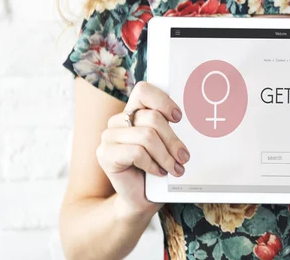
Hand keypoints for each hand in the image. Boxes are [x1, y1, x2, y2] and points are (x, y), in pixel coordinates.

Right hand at [96, 81, 189, 218]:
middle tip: (184, 157)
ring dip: (165, 156)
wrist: (140, 199)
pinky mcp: (104, 154)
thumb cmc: (156, 170)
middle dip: (173, 140)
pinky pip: (136, 152)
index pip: (143, 90)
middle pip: (152, 118)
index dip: (163, 101)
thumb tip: (185, 118)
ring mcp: (109, 137)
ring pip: (146, 136)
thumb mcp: (165, 144)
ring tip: (174, 168)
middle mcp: (118, 121)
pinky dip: (152, 164)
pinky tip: (157, 172)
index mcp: (133, 112)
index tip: (178, 118)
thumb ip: (167, 127)